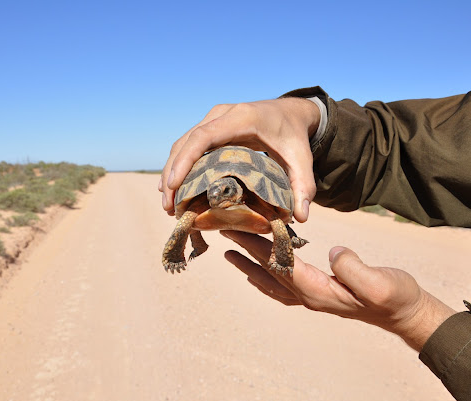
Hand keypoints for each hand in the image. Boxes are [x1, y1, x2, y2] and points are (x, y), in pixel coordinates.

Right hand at [159, 98, 320, 222]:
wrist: (290, 112)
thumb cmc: (294, 136)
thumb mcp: (302, 159)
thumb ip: (303, 186)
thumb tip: (300, 218)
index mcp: (241, 118)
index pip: (204, 136)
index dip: (185, 160)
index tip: (174, 185)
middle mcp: (221, 115)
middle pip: (186, 142)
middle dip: (172, 174)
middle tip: (168, 206)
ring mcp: (212, 120)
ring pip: (182, 144)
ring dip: (171, 172)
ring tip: (167, 204)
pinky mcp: (209, 128)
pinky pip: (187, 145)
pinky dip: (178, 166)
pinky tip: (173, 190)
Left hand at [221, 230, 455, 351]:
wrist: (406, 314)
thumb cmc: (396, 297)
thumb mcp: (380, 282)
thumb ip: (354, 268)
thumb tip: (333, 251)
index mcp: (319, 291)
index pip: (280, 264)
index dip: (258, 245)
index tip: (239, 228)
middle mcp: (309, 297)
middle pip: (269, 271)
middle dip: (246, 251)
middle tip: (224, 232)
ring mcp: (312, 298)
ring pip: (271, 282)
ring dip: (249, 267)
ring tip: (230, 254)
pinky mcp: (319, 295)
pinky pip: (283, 287)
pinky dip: (265, 277)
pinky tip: (259, 272)